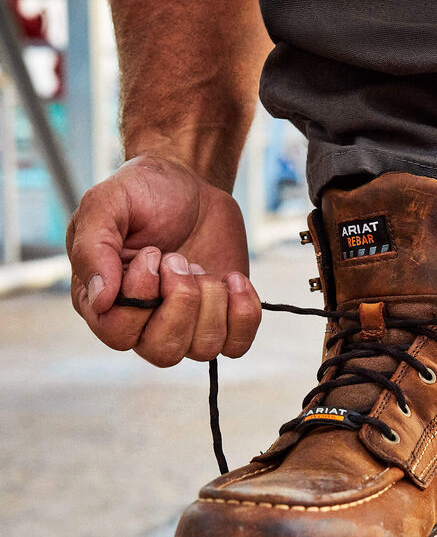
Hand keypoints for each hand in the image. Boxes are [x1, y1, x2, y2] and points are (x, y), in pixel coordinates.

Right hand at [66, 154, 261, 366]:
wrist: (191, 185)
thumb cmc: (143, 193)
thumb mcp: (107, 204)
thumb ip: (93, 247)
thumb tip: (101, 300)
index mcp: (104, 302)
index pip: (119, 334)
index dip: (141, 297)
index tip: (152, 253)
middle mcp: (143, 322)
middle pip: (164, 352)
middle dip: (181, 300)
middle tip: (179, 257)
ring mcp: (186, 325)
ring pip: (203, 349)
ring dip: (211, 301)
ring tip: (200, 265)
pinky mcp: (222, 319)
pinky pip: (237, 344)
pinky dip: (243, 312)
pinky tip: (234, 278)